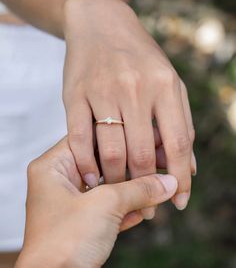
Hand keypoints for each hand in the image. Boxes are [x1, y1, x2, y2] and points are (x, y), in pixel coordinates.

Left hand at [15, 138, 176, 267]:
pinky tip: (145, 210)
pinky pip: (108, 207)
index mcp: (54, 166)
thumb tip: (169, 183)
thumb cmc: (64, 244)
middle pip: (103, 163)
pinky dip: (127, 209)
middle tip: (160, 163)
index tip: (149, 136)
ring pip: (108, 187)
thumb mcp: (105, 206)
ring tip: (158, 188)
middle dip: (133, 167)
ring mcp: (70, 202)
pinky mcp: (81, 222)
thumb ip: (139, 189)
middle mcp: (60, 180)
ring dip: (134, 191)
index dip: (123, 135)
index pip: (92, 137)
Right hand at [63, 0, 195, 217]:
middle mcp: (135, 88)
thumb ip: (181, 123)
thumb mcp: (169, 82)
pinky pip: (79, 138)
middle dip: (146, 187)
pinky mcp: (74, 94)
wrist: (100, 24)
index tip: (179, 201)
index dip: (181, 178)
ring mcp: (102, 91)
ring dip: (116, 181)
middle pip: (142, 153)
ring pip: (111, 151)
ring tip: (120, 193)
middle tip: (148, 206)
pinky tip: (92, 179)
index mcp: (165, 85)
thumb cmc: (140, 58)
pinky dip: (86, 165)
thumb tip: (189, 168)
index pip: (178, 143)